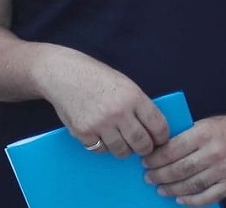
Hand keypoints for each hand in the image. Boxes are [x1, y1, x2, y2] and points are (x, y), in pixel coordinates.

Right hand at [38, 49, 169, 157]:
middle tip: (143, 147)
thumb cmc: (95, 77)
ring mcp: (101, 124)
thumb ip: (138, 104)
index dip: (162, 137)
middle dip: (145, 148)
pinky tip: (101, 135)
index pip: (158, 126)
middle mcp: (119, 112)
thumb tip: (153, 129)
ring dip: (124, 149)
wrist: (63, 74)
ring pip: (122, 151)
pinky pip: (101, 150)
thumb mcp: (124, 83)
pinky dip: (103, 146)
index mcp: (133, 96)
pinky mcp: (84, 133)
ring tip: (121, 140)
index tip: (160, 140)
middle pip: (142, 144)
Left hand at [143, 106, 225, 205]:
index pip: (173, 150)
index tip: (145, 162)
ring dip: (172, 189)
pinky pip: (208, 197)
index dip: (156, 158)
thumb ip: (184, 136)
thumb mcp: (202, 124)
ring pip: (192, 185)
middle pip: (180, 169)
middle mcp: (214, 153)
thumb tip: (158, 150)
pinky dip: (192, 200)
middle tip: (148, 178)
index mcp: (203, 134)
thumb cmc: (223, 128)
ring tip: (160, 188)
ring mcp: (223, 170)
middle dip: (160, 175)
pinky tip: (179, 198)